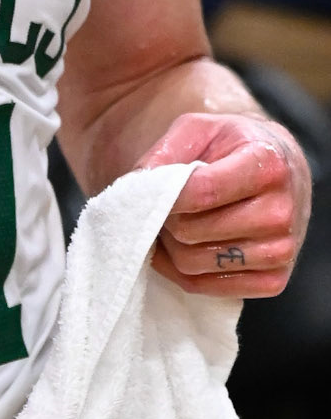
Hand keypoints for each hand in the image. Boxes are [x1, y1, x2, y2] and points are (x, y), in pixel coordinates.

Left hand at [138, 110, 309, 297]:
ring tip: (178, 223)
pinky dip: (182, 271)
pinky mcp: (274, 280)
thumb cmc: (231, 147)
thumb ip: (164, 152)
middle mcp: (281, 211)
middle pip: (190, 232)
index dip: (165, 196)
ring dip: (170, 246)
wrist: (276, 170)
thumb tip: (137, 186)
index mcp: (267, 166)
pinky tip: (186, 247)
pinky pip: (205, 288)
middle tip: (166, 206)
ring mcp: (281, 250)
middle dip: (165, 220)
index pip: (201, 193)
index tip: (152, 189)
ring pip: (192, 264)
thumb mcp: (197, 130)